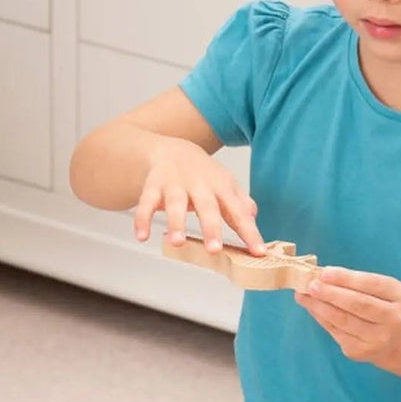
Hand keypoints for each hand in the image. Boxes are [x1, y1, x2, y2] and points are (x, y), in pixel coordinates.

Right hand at [133, 137, 263, 253]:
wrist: (172, 149)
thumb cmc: (202, 174)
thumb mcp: (225, 184)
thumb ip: (240, 203)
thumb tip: (253, 218)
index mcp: (221, 187)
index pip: (237, 212)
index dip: (249, 232)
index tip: (258, 252)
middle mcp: (199, 184)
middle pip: (206, 206)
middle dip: (211, 228)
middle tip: (214, 249)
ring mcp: (175, 184)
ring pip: (175, 204)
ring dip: (176, 223)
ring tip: (177, 243)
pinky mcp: (152, 186)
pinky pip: (146, 203)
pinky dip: (142, 219)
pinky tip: (142, 237)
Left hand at [296, 267, 400, 361]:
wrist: (393, 340)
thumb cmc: (379, 305)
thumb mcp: (377, 289)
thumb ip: (353, 282)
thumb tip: (318, 275)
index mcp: (398, 295)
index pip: (372, 284)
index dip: (347, 278)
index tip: (325, 272)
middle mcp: (393, 318)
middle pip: (358, 304)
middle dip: (331, 293)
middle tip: (311, 285)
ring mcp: (378, 338)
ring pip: (343, 320)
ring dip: (320, 307)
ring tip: (303, 295)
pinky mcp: (360, 351)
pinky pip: (336, 331)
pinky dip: (321, 318)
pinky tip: (311, 308)